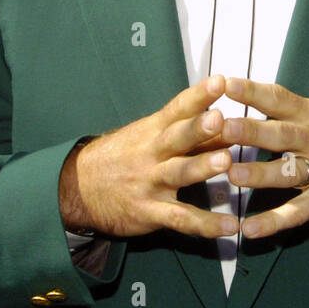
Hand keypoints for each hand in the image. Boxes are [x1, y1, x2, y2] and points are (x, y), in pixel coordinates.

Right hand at [58, 75, 238, 237]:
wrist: (78, 189)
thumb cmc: (122, 157)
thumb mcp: (148, 137)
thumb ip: (189, 133)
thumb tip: (228, 123)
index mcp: (153, 130)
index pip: (177, 109)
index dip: (198, 95)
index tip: (219, 82)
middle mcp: (152, 154)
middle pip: (177, 138)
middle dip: (198, 128)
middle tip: (219, 118)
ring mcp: (151, 183)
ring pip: (178, 173)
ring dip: (202, 167)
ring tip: (226, 161)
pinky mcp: (150, 212)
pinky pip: (181, 218)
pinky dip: (206, 224)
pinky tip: (231, 225)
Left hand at [220, 78, 308, 239]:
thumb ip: (294, 110)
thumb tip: (255, 96)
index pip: (280, 99)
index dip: (253, 91)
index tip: (227, 84)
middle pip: (281, 135)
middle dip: (251, 131)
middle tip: (222, 127)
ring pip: (287, 173)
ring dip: (258, 174)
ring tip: (231, 175)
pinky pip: (298, 212)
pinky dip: (274, 222)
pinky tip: (249, 229)